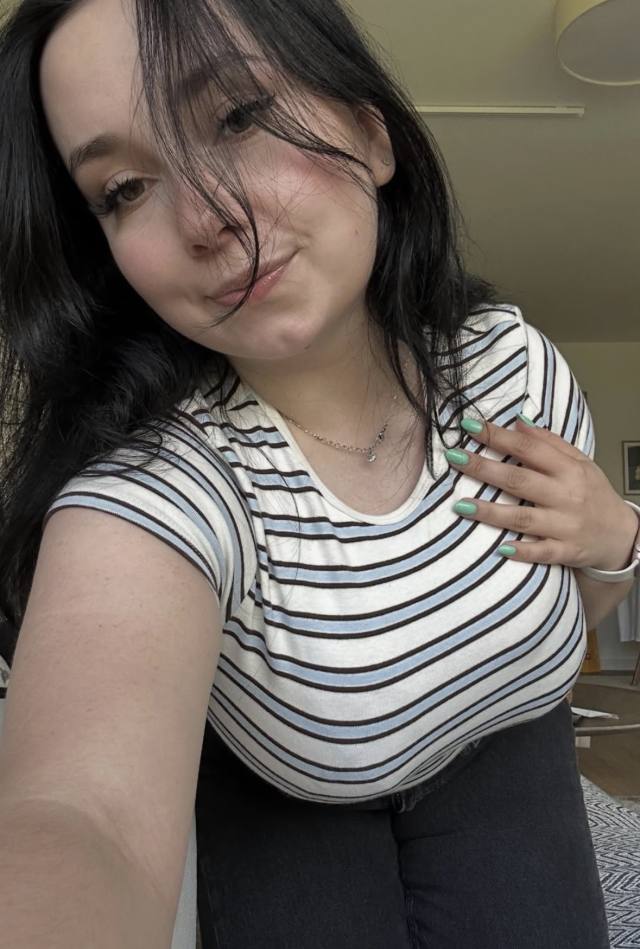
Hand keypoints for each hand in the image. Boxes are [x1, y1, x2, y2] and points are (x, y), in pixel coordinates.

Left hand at [446, 415, 638, 570]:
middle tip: (454, 458)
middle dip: (484, 468)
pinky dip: (522, 551)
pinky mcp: (565, 551)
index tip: (469, 426)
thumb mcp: (580, 462)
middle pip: (519, 481)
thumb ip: (550, 443)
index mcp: (568, 470)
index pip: (528, 449)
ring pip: (523, 518)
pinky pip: (541, 552)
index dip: (498, 436)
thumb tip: (518, 423)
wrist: (622, 535)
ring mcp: (565, 526)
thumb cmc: (594, 494)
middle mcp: (566, 496)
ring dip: (490, 512)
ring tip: (460, 505)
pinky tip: (500, 548)